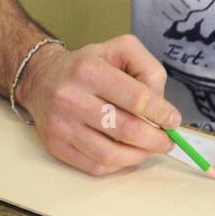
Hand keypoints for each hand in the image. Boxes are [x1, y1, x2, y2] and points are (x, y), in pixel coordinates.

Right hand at [16, 34, 181, 174]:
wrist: (41, 79)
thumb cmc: (88, 66)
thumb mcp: (120, 50)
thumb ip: (147, 70)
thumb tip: (161, 106)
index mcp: (89, 70)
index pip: (136, 98)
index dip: (161, 113)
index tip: (173, 120)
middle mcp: (71, 98)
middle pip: (125, 129)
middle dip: (154, 139)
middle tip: (166, 141)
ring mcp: (61, 125)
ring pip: (110, 153)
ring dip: (138, 156)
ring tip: (148, 150)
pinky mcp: (55, 145)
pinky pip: (94, 165)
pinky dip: (117, 164)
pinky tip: (126, 154)